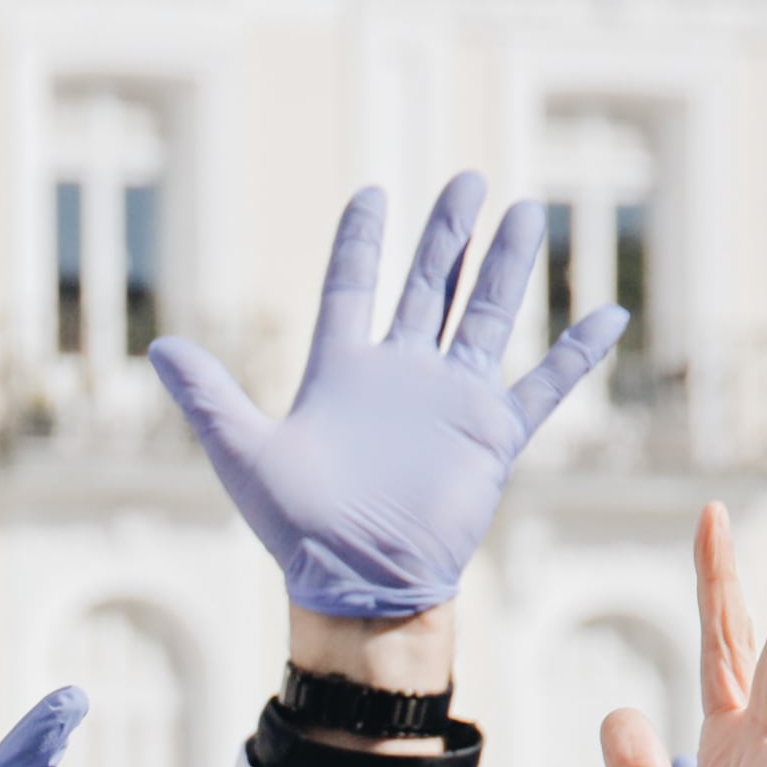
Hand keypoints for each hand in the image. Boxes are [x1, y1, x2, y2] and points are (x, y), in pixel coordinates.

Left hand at [151, 174, 626, 620]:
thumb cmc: (297, 530)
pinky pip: (543, 386)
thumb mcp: (244, 454)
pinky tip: (609, 314)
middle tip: (468, 183)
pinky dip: (575, 353)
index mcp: (342, 373)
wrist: (357, 584)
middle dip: (447, 236)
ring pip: (485, 317)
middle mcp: (401, 377)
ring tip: (525, 211)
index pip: (353, 290)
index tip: (373, 194)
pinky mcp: (490, 436)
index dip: (362, 244)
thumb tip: (157, 346)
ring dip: (506, 268)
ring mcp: (450, 402)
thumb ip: (208, 397)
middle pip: (428, 288)